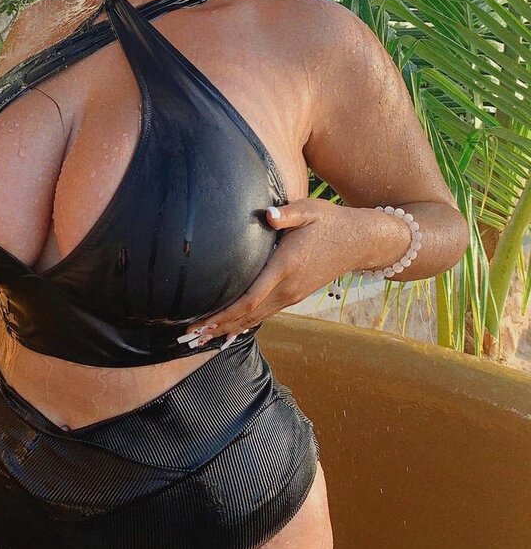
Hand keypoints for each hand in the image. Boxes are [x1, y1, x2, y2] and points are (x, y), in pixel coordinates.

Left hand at [181, 198, 359, 348]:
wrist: (359, 241)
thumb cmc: (330, 221)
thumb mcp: (309, 210)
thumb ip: (286, 213)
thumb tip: (268, 214)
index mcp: (285, 267)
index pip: (249, 299)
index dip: (223, 314)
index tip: (200, 322)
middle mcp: (288, 288)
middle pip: (247, 316)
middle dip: (218, 327)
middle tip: (189, 337)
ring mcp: (292, 295)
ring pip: (256, 319)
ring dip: (228, 329)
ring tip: (202, 338)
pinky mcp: (295, 295)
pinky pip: (265, 314)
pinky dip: (245, 324)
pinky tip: (231, 330)